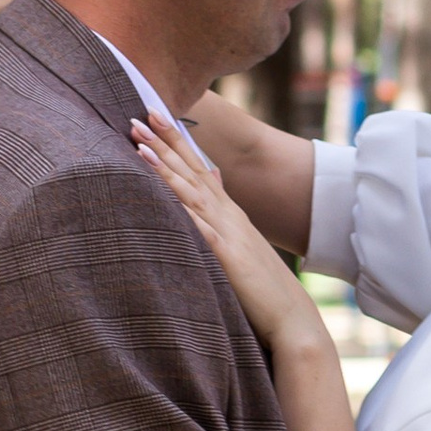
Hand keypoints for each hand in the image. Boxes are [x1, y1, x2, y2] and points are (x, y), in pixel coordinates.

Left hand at [133, 116, 324, 353]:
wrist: (291, 317)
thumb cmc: (263, 286)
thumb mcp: (242, 243)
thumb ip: (224, 213)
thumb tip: (212, 179)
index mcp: (229, 213)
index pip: (198, 167)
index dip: (176, 141)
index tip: (155, 115)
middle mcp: (228, 216)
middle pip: (192, 171)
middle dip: (165, 142)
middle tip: (139, 113)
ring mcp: (228, 233)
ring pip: (191, 192)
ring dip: (165, 167)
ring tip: (139, 143)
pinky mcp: (227, 256)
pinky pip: (199, 228)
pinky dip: (180, 208)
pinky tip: (161, 193)